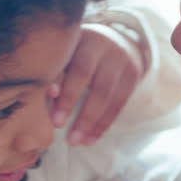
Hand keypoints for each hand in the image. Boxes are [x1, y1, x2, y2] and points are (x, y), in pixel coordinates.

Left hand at [51, 22, 145, 145]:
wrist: (116, 40)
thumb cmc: (78, 51)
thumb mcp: (67, 53)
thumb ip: (56, 71)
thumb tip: (47, 96)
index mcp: (82, 38)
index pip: (73, 66)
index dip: (63, 89)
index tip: (53, 116)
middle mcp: (103, 45)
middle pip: (90, 79)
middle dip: (75, 107)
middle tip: (61, 129)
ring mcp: (121, 60)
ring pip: (107, 95)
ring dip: (91, 122)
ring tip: (77, 141)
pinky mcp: (133, 74)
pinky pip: (119, 104)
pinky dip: (104, 124)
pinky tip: (91, 138)